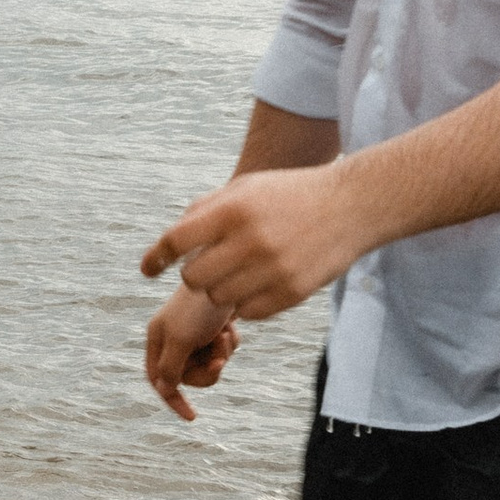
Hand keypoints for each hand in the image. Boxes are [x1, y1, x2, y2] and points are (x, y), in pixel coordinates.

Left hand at [140, 162, 365, 321]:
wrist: (351, 205)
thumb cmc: (290, 195)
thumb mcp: (247, 187)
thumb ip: (207, 210)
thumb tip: (170, 241)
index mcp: (234, 209)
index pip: (177, 240)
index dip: (157, 257)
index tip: (148, 270)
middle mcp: (251, 240)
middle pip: (194, 278)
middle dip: (195, 274)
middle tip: (210, 266)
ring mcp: (273, 269)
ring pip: (219, 299)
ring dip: (221, 290)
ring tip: (238, 274)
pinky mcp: (292, 292)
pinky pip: (249, 312)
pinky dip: (246, 303)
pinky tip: (259, 284)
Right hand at [144, 281, 240, 422]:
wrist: (229, 272)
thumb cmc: (198, 306)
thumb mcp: (181, 339)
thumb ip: (171, 369)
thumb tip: (166, 391)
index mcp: (157, 337)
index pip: (158, 379)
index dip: (173, 400)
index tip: (192, 417)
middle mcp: (172, 336)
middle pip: (187, 376)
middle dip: (207, 371)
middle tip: (219, 360)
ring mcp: (193, 333)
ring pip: (207, 365)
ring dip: (220, 355)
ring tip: (225, 336)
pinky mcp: (212, 327)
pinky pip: (222, 352)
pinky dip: (229, 344)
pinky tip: (231, 327)